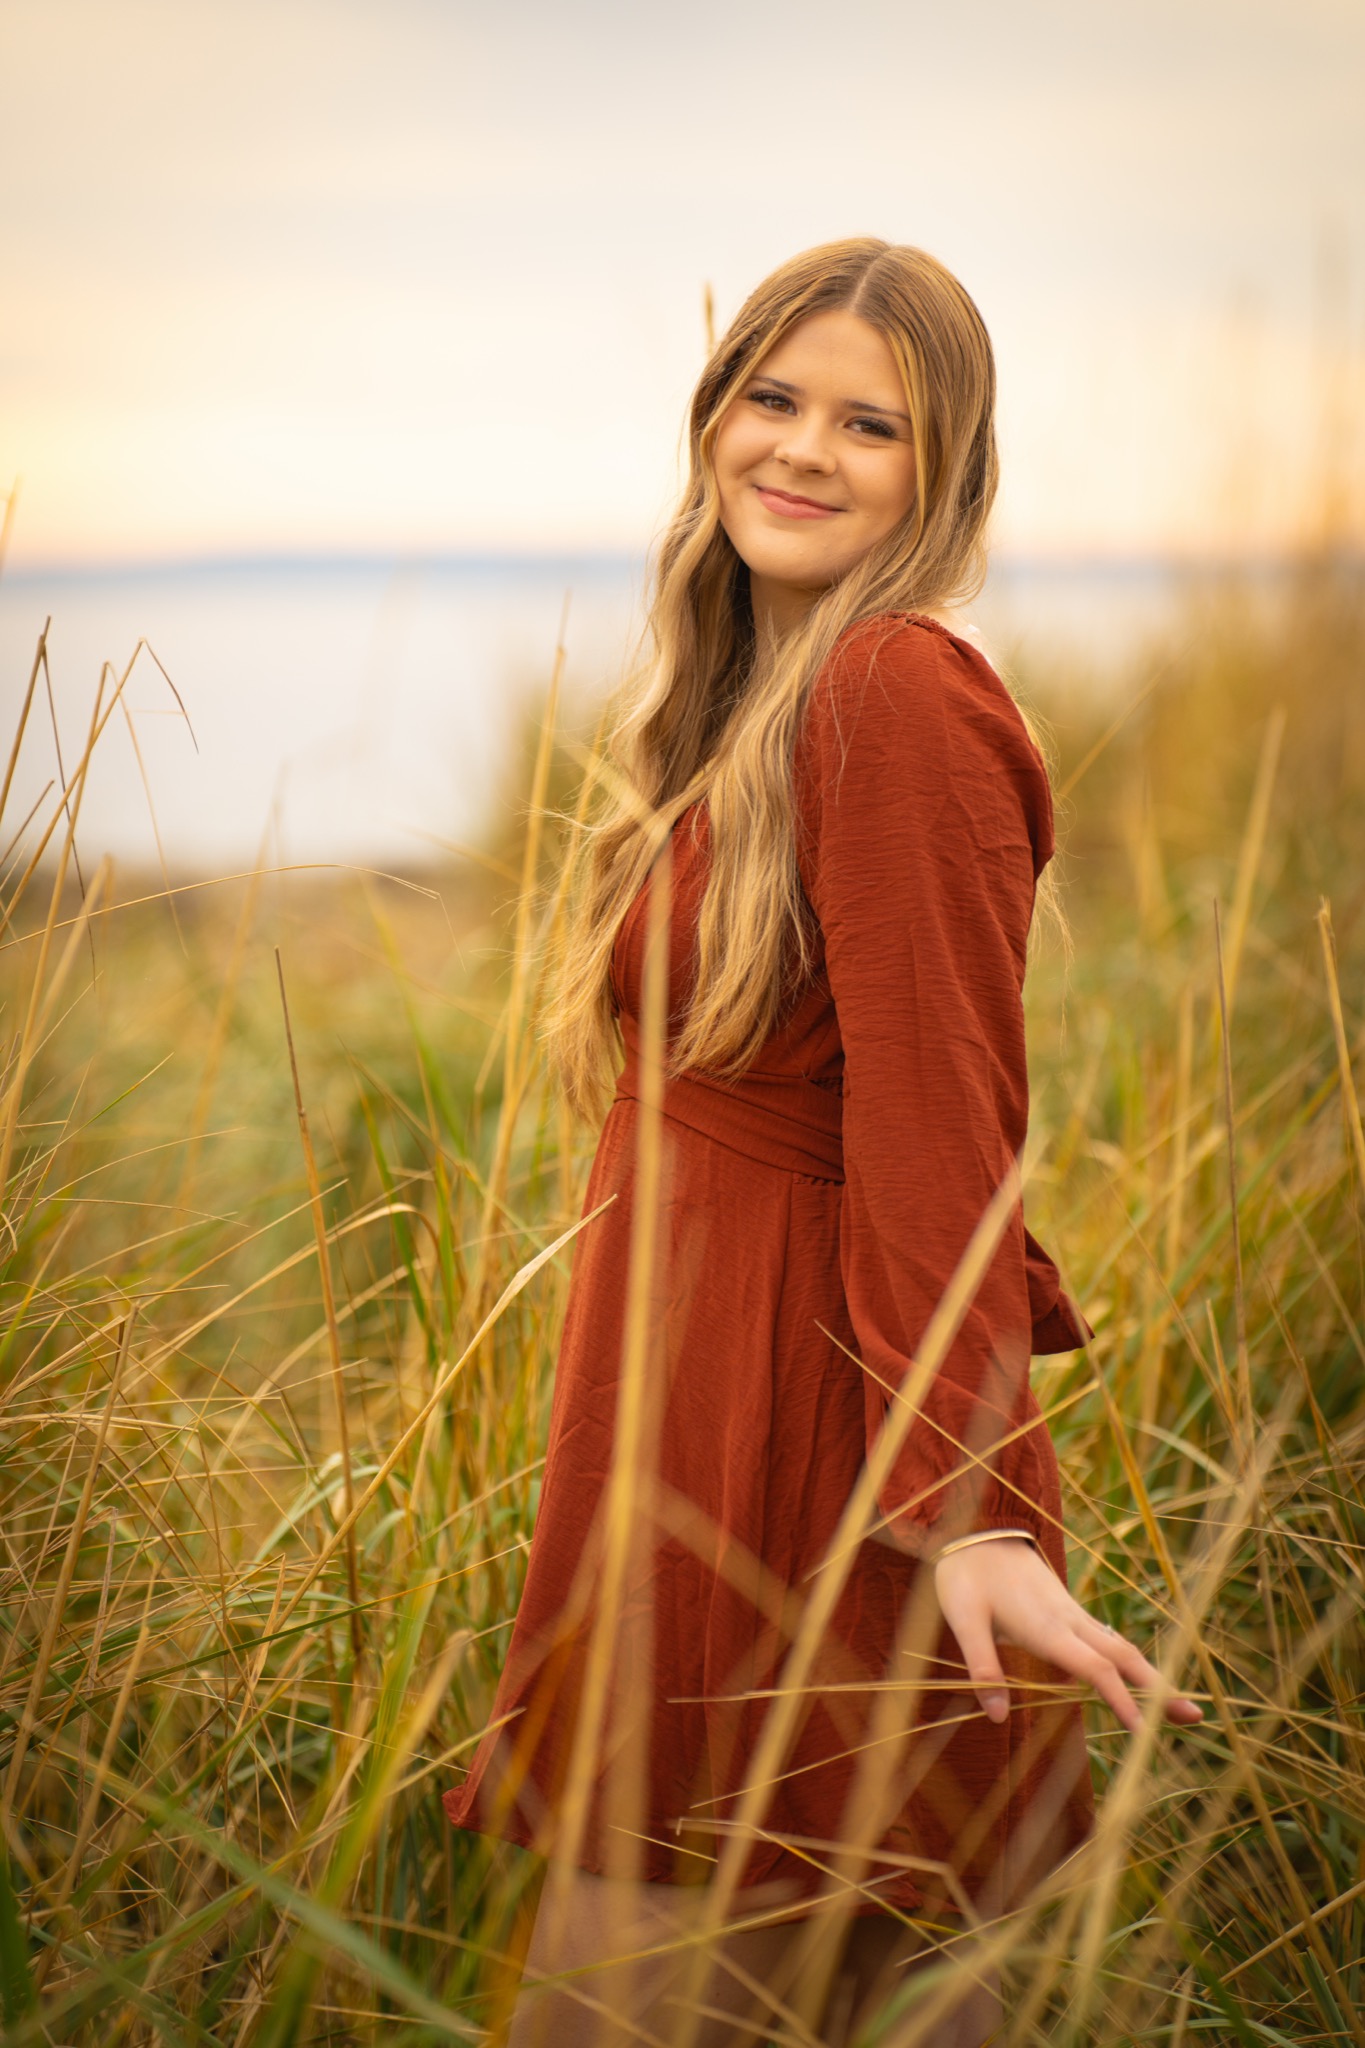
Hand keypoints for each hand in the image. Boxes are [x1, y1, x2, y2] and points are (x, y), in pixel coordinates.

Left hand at [930, 1537, 1203, 1731]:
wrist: (977, 1526)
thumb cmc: (966, 1574)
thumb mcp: (962, 1618)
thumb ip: (982, 1666)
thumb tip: (997, 1718)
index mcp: (1047, 1626)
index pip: (1095, 1668)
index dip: (1122, 1700)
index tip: (1144, 1733)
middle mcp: (1068, 1620)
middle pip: (1124, 1657)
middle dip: (1159, 1688)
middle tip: (1195, 1718)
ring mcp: (1072, 1613)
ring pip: (1120, 1648)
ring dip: (1150, 1677)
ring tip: (1178, 1707)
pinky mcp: (1067, 1610)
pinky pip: (1105, 1641)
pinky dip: (1127, 1664)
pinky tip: (1134, 1683)